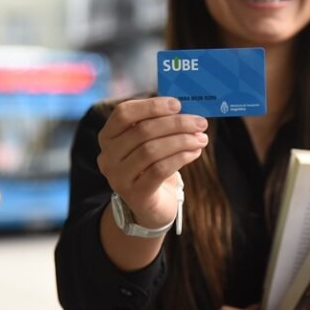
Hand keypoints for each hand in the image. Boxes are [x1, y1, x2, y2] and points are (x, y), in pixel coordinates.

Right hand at [97, 97, 207, 228]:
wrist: (151, 205)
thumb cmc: (153, 165)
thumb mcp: (151, 142)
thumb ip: (160, 123)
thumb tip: (186, 107)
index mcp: (108, 136)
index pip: (123, 113)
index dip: (151, 106)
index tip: (178, 104)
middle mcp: (107, 156)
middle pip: (142, 131)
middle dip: (176, 124)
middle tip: (200, 122)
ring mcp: (118, 177)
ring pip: (151, 150)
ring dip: (182, 141)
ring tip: (201, 138)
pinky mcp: (135, 194)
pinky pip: (160, 170)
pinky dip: (181, 157)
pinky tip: (195, 152)